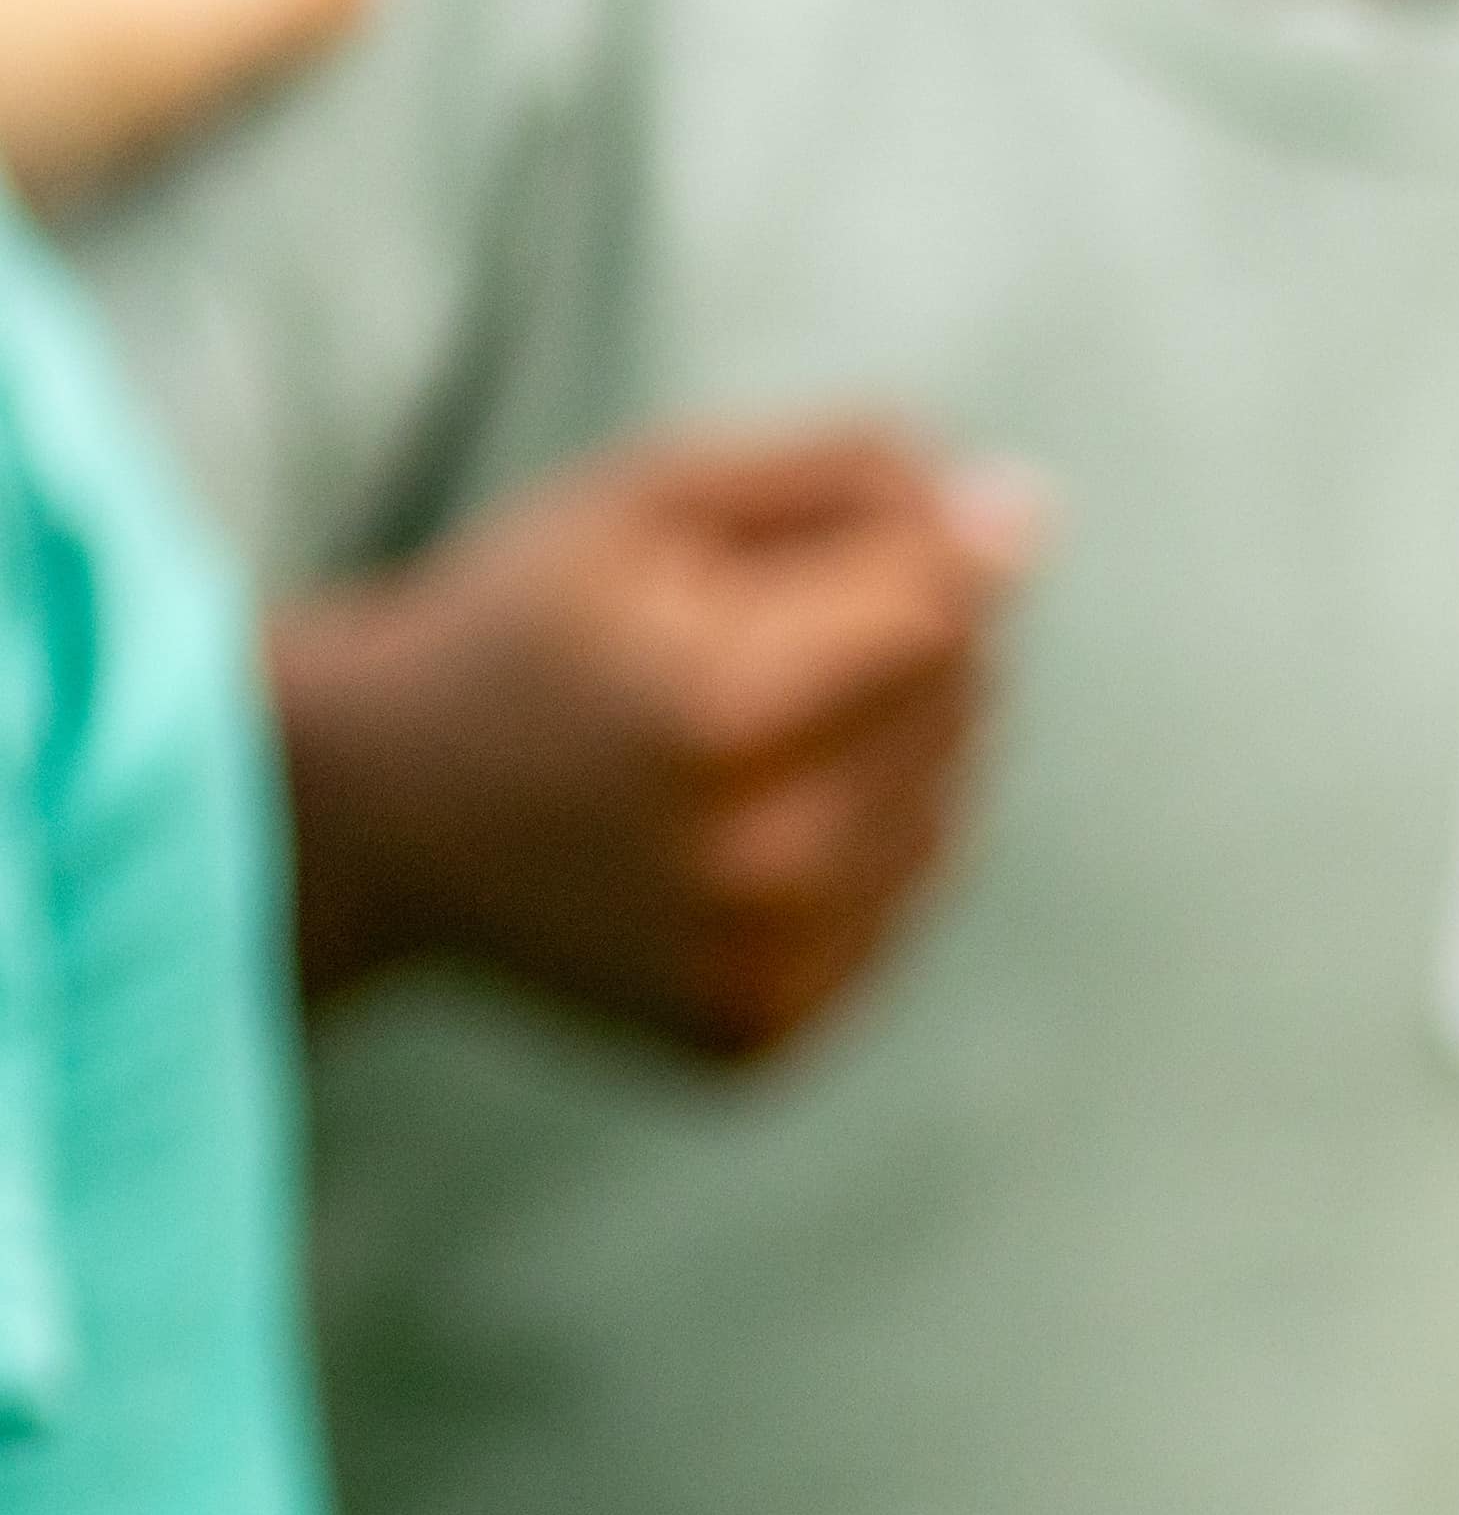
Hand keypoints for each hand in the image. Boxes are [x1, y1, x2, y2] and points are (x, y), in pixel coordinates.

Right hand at [280, 421, 1038, 1055]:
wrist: (379, 814)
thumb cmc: (524, 627)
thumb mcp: (646, 500)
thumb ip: (843, 481)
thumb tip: (1023, 512)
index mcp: (716, 717)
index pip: (942, 609)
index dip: (911, 553)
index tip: (848, 539)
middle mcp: (753, 866)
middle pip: (957, 709)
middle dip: (891, 648)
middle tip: (751, 636)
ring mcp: (760, 968)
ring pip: (945, 811)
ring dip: (881, 751)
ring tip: (739, 730)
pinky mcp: (760, 1033)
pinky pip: (895, 907)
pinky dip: (847, 852)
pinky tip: (734, 824)